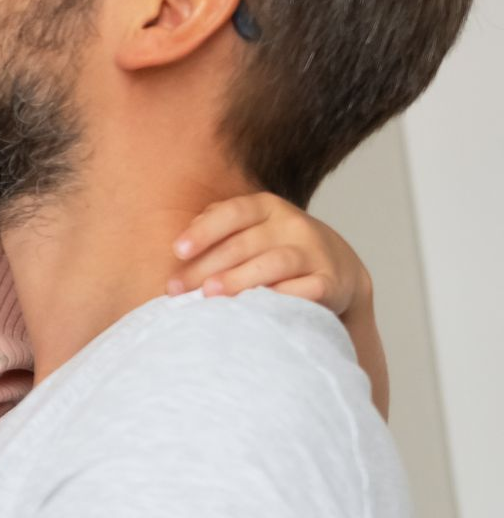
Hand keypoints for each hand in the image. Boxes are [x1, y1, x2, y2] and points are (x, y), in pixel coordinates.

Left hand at [168, 193, 368, 317]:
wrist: (339, 269)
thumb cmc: (276, 250)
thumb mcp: (251, 229)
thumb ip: (217, 227)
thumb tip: (183, 242)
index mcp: (268, 207)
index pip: (233, 212)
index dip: (204, 230)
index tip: (177, 251)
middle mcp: (293, 225)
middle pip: (246, 243)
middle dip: (207, 266)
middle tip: (177, 288)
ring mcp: (315, 252)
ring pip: (275, 263)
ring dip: (240, 279)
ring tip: (209, 295)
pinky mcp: (331, 282)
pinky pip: (307, 290)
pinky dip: (283, 298)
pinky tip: (258, 310)